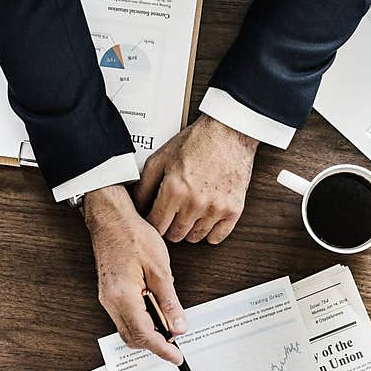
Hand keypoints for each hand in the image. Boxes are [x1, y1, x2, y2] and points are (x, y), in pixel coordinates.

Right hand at [83, 185, 186, 364]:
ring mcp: (107, 298)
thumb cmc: (133, 236)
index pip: (144, 335)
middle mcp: (110, 301)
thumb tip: (178, 326)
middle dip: (155, 344)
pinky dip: (142, 320)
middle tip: (176, 342)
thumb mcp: (160, 270)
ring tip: (169, 324)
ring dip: (148, 332)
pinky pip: (125, 316)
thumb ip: (169, 302)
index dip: (162, 349)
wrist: (111, 219)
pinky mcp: (109, 293)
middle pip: (133, 337)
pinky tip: (156, 310)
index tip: (176, 357)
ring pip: (128, 329)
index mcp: (123, 296)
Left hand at [133, 114, 258, 243]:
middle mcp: (195, 202)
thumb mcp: (161, 158)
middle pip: (174, 235)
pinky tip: (205, 219)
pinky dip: (209, 232)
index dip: (152, 224)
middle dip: (169, 227)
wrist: (229, 132)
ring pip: (195, 238)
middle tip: (172, 215)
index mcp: (174, 190)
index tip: (155, 219)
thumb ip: (145, 185)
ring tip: (189, 214)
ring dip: (189, 230)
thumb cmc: (197, 142)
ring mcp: (215, 208)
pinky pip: (217, 237)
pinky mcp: (233, 210)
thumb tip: (137, 206)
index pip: (156, 225)